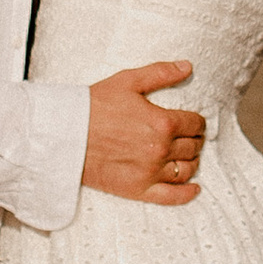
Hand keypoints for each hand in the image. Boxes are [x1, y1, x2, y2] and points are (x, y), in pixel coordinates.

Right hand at [84, 60, 205, 205]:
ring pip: (186, 170)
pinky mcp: (138, 190)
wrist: (65, 134)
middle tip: (189, 137)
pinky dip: (187, 193)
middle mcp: (160, 149)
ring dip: (192, 162)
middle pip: (193, 147)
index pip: (195, 124)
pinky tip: (194, 189)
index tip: (194, 122)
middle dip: (195, 140)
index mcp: (161, 122)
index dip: (198, 122)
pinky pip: (172, 197)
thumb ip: (161, 73)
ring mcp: (150, 172)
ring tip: (187, 157)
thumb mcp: (128, 81)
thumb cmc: (94, 105)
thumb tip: (188, 66)